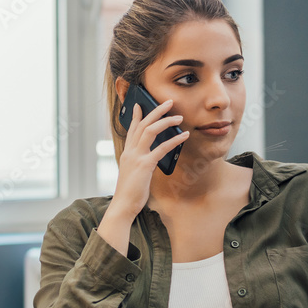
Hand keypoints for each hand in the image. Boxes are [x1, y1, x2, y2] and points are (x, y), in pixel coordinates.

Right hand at [109, 99, 189, 217]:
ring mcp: (136, 157)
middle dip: (156, 111)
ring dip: (166, 121)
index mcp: (127, 152)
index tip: (140, 104)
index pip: (132, 129)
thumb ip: (140, 161)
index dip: (137, 115)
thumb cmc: (130, 192)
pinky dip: (174, 140)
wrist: (123, 205)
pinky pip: (161, 148)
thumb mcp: (134, 172)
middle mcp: (130, 151)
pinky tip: (184, 136)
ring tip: (179, 117)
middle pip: (142, 124)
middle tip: (169, 102)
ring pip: (150, 130)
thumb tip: (153, 155)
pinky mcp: (144, 165)